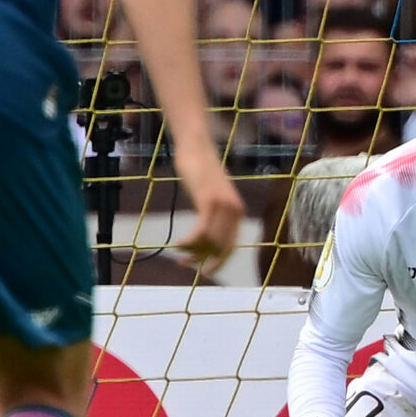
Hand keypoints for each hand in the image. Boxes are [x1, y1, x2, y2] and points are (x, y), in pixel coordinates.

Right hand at [171, 149, 244, 275]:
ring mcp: (223, 206)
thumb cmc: (200, 167)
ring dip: (193, 253)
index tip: (205, 271)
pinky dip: (188, 242)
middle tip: (184, 265)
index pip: (231, 245)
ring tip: (179, 256)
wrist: (196, 145)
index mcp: (237, 210)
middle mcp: (234, 210)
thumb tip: (205, 234)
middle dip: (203, 260)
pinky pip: (200, 231)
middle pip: (221, 247)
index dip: (219, 261)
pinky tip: (177, 245)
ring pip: (210, 242)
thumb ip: (213, 211)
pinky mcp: (209, 202)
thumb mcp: (210, 193)